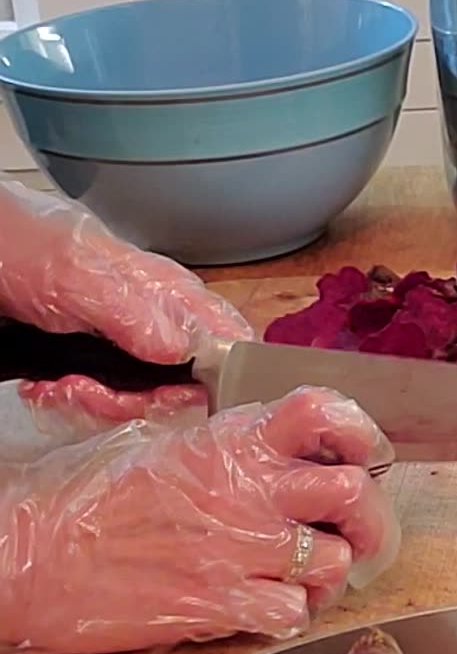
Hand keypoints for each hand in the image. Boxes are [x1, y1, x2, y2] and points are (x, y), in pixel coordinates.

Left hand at [0, 176, 252, 443]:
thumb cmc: (29, 249)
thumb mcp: (78, 277)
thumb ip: (133, 312)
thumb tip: (184, 350)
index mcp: (173, 293)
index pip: (230, 341)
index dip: (213, 380)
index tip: (165, 396)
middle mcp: (164, 323)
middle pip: (187, 385)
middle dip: (137, 401)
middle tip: (90, 391)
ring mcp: (134, 346)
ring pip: (147, 400)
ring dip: (100, 404)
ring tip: (61, 387)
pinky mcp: (105, 365)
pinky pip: (110, 401)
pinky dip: (78, 402)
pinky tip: (51, 388)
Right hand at [0, 386, 399, 653]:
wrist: (31, 553)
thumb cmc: (88, 494)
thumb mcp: (160, 440)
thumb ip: (225, 436)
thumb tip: (276, 435)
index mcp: (233, 439)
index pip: (323, 411)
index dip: (359, 429)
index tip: (367, 451)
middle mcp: (249, 489)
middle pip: (354, 492)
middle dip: (368, 513)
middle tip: (357, 527)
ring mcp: (240, 548)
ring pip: (337, 560)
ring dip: (332, 569)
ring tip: (309, 570)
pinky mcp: (221, 602)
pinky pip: (294, 611)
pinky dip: (292, 611)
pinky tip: (271, 602)